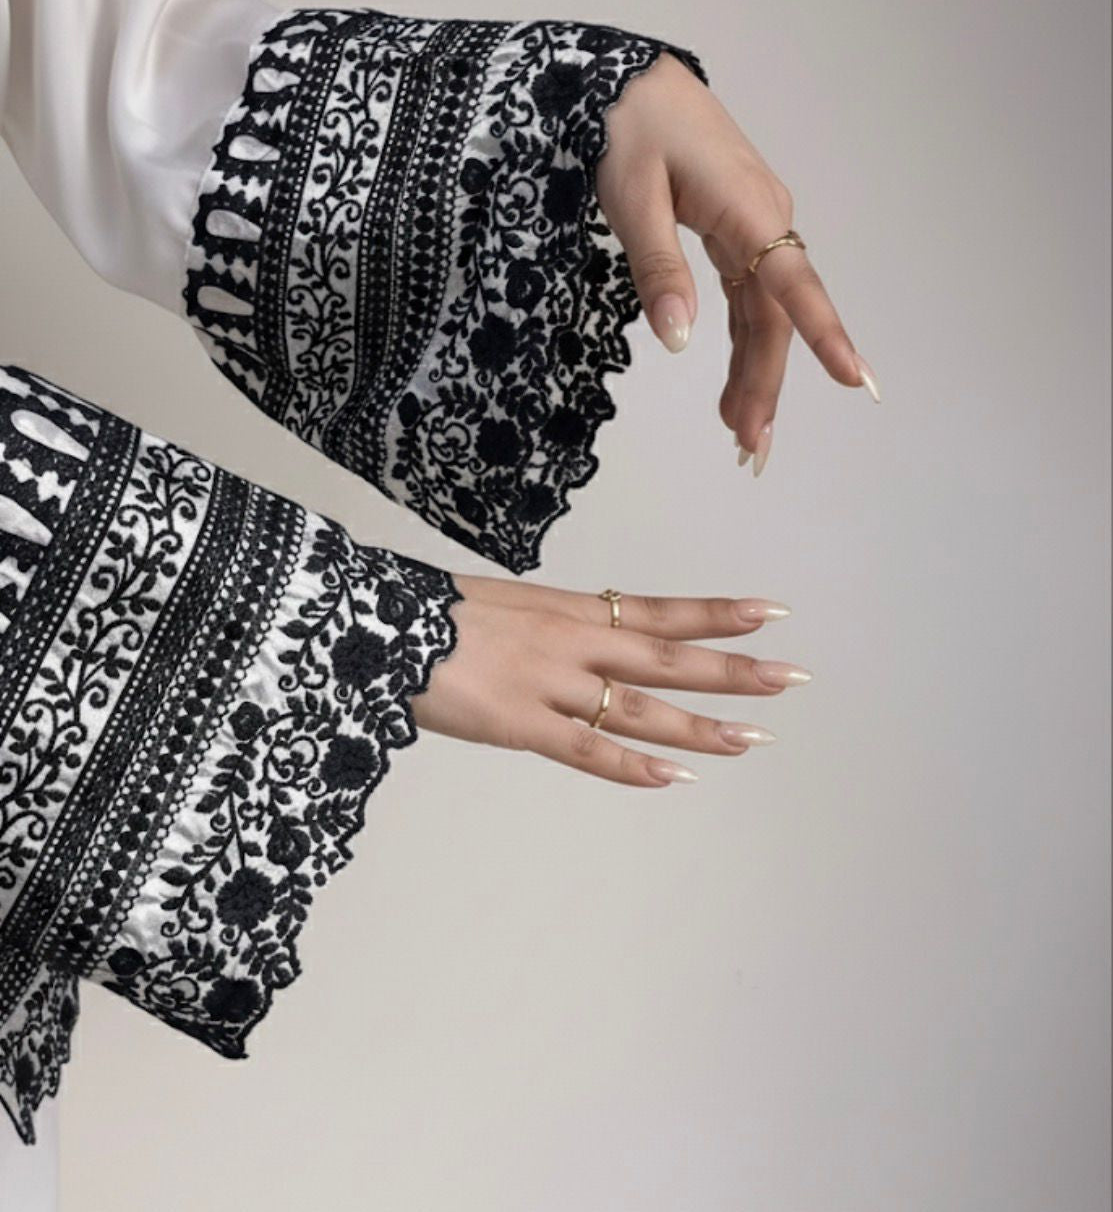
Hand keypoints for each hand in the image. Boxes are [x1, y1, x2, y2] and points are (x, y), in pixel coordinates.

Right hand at [410, 574, 810, 787]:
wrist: (372, 621)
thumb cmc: (432, 612)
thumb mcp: (505, 606)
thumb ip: (551, 628)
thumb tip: (583, 641)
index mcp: (567, 609)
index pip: (658, 609)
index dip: (716, 613)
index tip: (770, 611)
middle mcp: (570, 641)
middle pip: (666, 657)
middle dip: (732, 670)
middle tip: (791, 679)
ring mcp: (547, 682)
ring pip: (638, 707)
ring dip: (698, 725)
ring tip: (751, 738)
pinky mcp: (516, 723)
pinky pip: (584, 750)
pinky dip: (630, 766)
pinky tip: (672, 778)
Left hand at [595, 52, 880, 474]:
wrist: (630, 80)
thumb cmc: (627, 127)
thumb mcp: (631, 197)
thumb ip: (657, 266)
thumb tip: (680, 338)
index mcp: (748, 210)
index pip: (793, 285)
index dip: (824, 335)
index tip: (854, 380)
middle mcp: (765, 221)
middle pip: (776, 317)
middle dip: (765, 384)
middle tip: (750, 448)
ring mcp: (755, 227)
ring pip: (764, 314)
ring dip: (754, 373)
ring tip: (739, 431)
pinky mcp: (738, 231)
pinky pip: (750, 298)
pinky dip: (742, 344)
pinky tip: (733, 382)